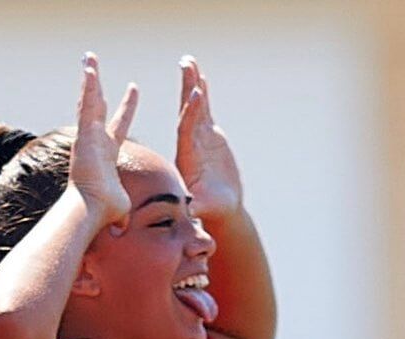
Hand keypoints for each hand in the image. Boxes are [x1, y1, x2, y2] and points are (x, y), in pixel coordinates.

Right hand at [69, 52, 138, 224]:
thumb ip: (128, 212)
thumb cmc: (106, 213)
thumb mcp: (124, 206)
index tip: (133, 89)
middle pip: (98, 108)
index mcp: (107, 154)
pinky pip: (86, 106)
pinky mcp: (83, 136)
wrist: (92, 210)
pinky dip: (87, 88)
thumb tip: (130, 232)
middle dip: (99, 87)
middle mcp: (95, 142)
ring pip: (88, 102)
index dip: (126, 108)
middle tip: (97, 67)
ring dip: (89, 80)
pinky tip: (89, 68)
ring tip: (89, 57)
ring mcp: (87, 138)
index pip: (118, 125)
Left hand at [176, 56, 242, 218]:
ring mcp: (199, 138)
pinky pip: (204, 112)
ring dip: (192, 84)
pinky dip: (203, 95)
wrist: (218, 208)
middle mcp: (190, 143)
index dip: (190, 113)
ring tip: (189, 62)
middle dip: (186, 88)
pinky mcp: (209, 137)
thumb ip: (194, 206)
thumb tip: (188, 208)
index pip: (187, 130)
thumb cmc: (210, 210)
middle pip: (186, 111)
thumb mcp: (201, 207)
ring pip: (194, 107)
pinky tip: (201, 78)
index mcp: (187, 156)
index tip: (194, 95)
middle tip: (186, 64)